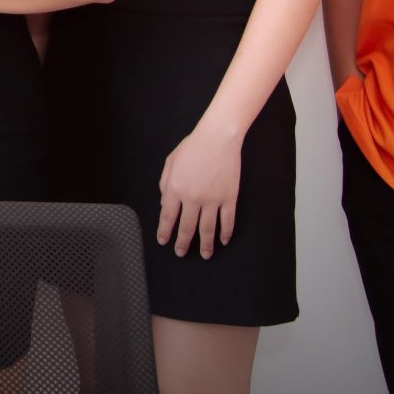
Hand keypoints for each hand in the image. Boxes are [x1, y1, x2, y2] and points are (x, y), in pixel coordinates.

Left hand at [157, 125, 241, 258]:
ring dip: (206, 244)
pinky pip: (227, 221)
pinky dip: (226, 233)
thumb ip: (165, 184)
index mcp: (175, 188)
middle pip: (187, 227)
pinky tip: (223, 240)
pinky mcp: (229, 198)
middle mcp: (192, 198)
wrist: (217, 138)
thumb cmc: (192, 147)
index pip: (168, 217)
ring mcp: (212, 200)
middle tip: (181, 252)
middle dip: (183, 243)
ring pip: (208, 229)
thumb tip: (164, 203)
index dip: (165, 231)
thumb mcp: (170, 162)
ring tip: (205, 254)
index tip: (164, 241)